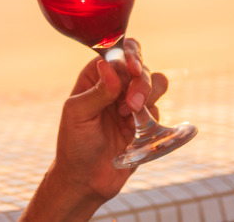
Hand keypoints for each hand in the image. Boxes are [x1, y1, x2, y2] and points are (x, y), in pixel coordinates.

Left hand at [21, 38, 168, 220]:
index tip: (133, 68)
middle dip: (140, 81)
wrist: (87, 180)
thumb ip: (96, 91)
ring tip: (131, 115)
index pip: (116, 53)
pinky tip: (134, 131)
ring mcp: (130, 104)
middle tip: (131, 105)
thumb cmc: (74, 145)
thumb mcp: (78, 114)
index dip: (129, 55)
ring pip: (155, 83)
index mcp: (93, 77)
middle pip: (140, 66)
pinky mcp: (145, 122)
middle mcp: (114, 86)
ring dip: (148, 95)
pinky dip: (152, 116)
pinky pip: (159, 109)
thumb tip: (107, 64)